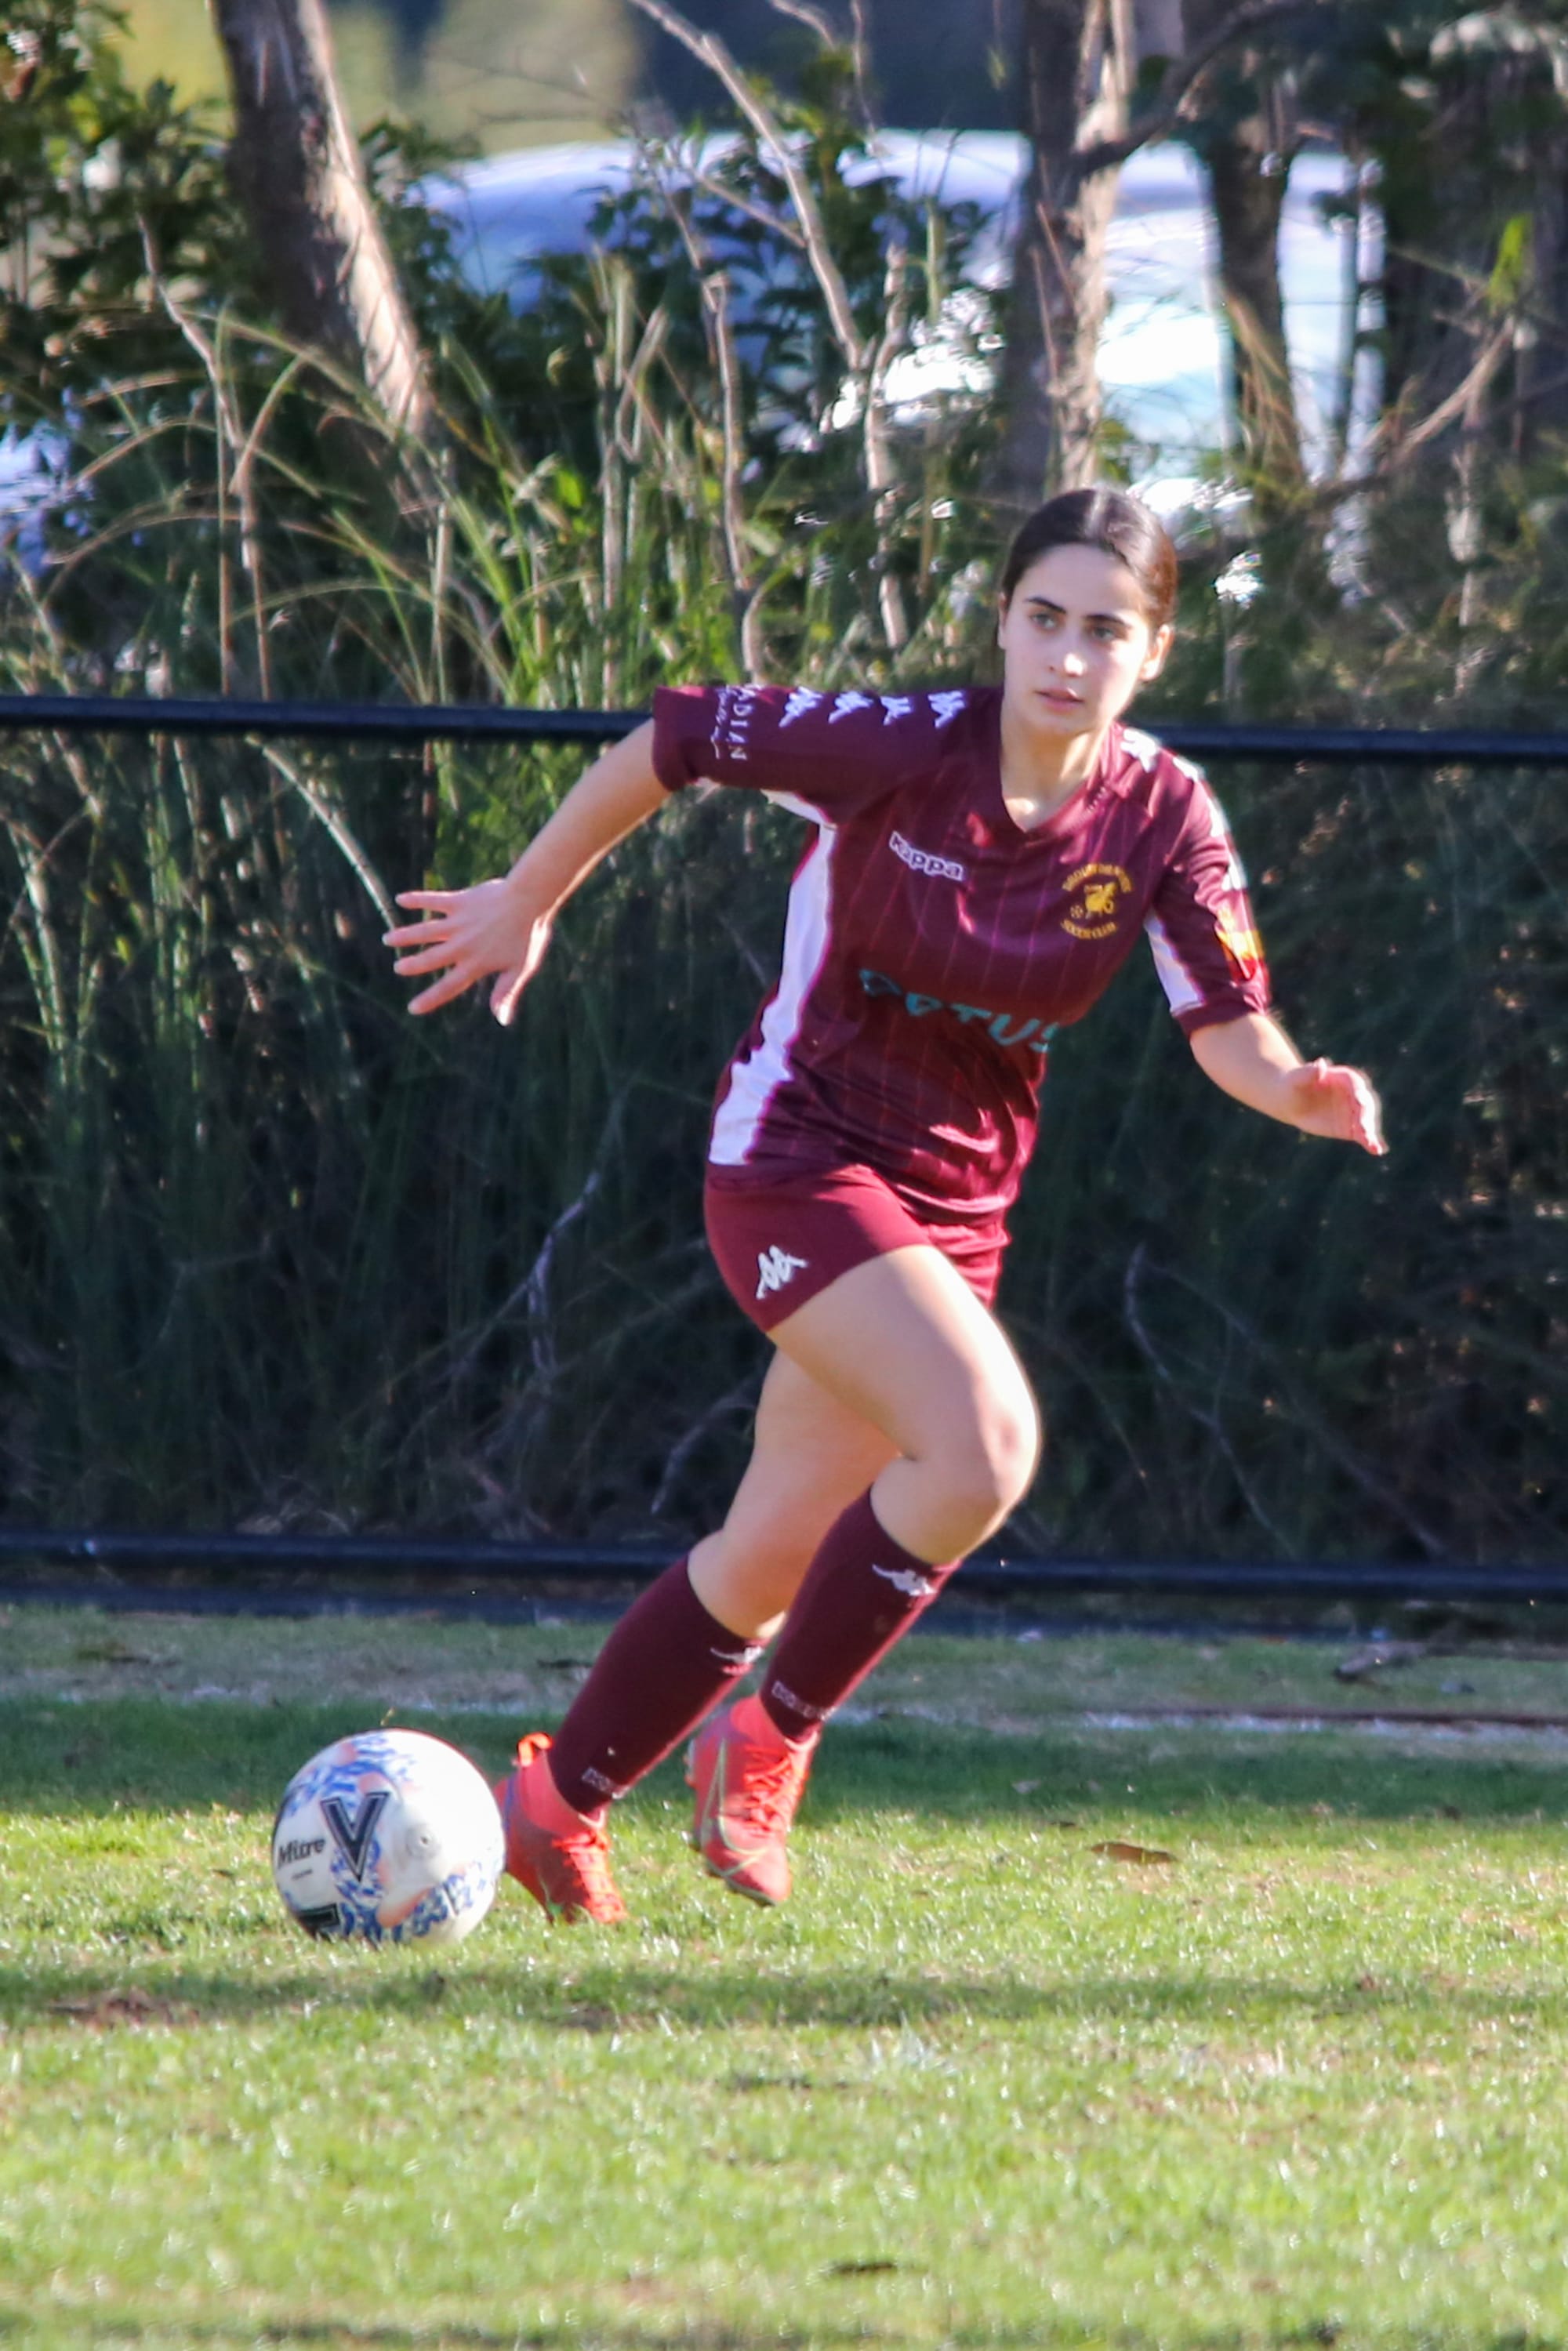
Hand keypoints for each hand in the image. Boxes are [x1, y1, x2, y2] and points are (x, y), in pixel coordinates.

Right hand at [383, 876, 552, 1023]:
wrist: (530, 900)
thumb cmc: (531, 935)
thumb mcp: (521, 969)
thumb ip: (506, 993)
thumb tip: (502, 1021)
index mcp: (476, 964)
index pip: (449, 987)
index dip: (430, 999)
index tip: (413, 1008)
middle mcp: (462, 945)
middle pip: (430, 959)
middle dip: (412, 965)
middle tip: (398, 968)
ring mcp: (458, 923)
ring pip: (425, 931)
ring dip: (405, 935)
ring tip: (388, 939)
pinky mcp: (459, 902)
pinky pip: (433, 901)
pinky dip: (417, 900)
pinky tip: (401, 898)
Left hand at [1290, 1058, 1386, 1155]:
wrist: (1292, 1101)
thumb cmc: (1294, 1085)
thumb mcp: (1297, 1078)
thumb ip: (1308, 1072)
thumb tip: (1321, 1064)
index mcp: (1344, 1077)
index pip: (1355, 1083)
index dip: (1358, 1091)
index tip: (1359, 1100)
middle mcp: (1354, 1094)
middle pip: (1364, 1103)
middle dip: (1364, 1114)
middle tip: (1363, 1127)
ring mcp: (1354, 1111)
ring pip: (1365, 1120)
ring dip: (1369, 1130)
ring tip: (1369, 1140)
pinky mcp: (1352, 1127)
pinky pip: (1363, 1134)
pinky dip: (1371, 1142)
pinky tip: (1376, 1150)